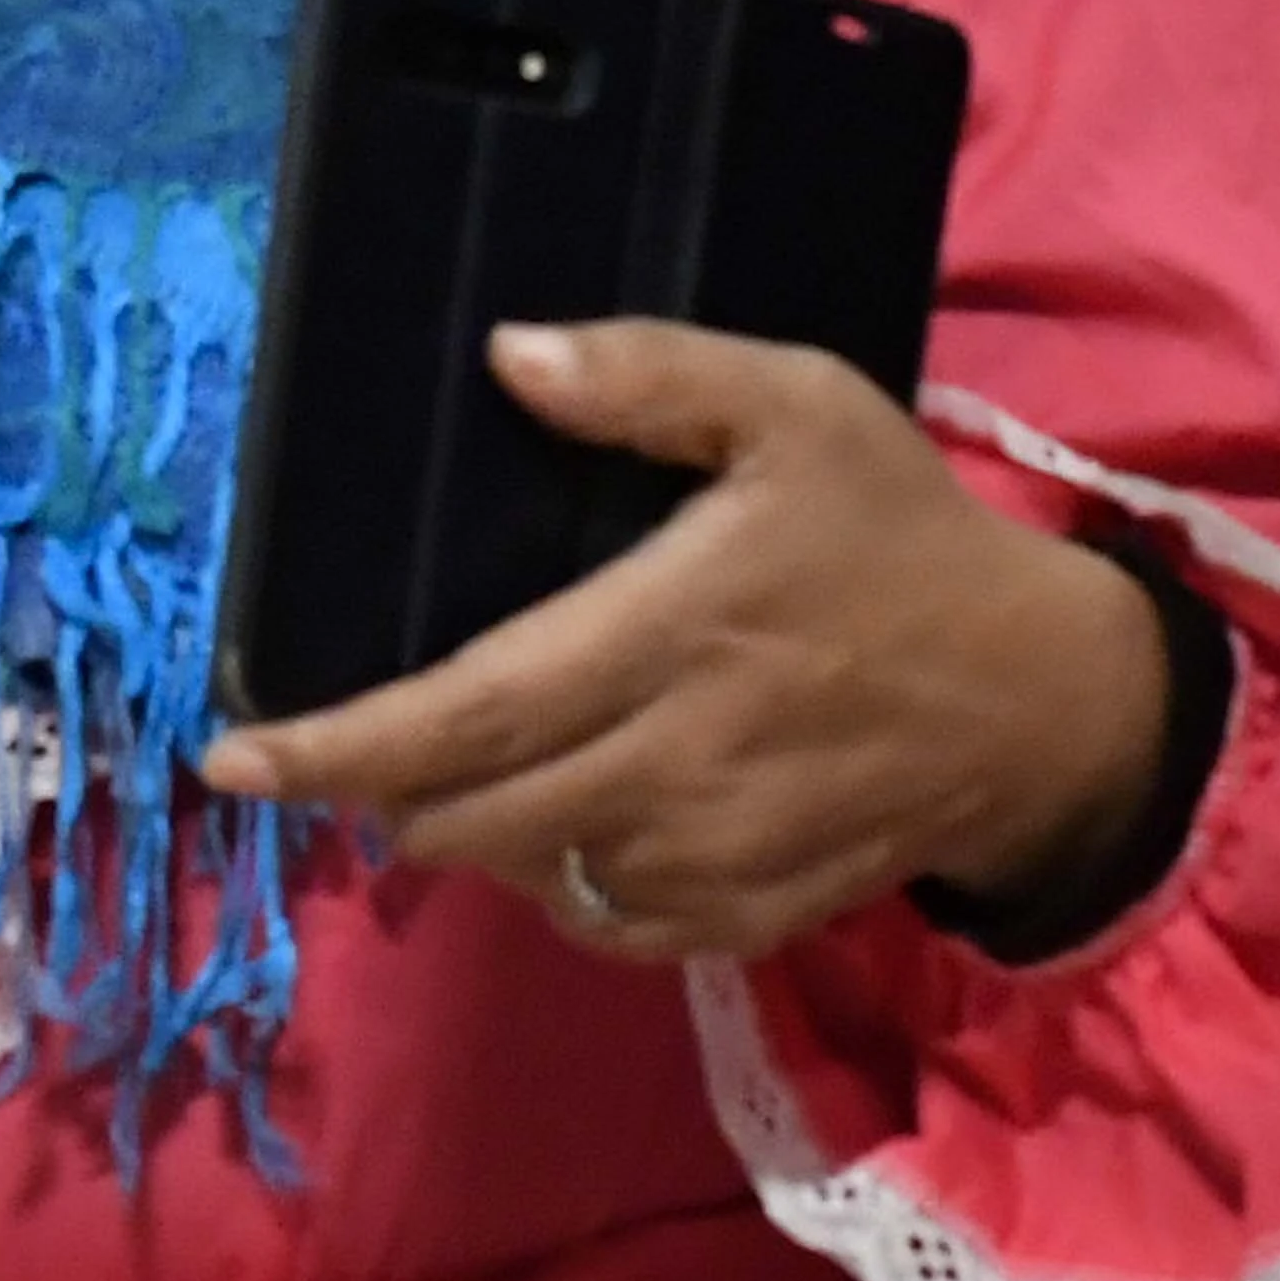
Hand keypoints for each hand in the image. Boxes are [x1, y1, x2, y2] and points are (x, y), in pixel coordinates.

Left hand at [195, 321, 1173, 968]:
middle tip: (360, 736)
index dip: (338, 746)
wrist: (1048, 703)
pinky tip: (566, 815)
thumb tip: (513, 356)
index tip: (232, 755)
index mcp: (674, 634)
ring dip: (466, 828)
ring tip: (470, 760)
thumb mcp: (804, 409)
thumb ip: (657, 377)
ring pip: (521, 873)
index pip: (470, 714)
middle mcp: (680, 765)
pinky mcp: (747, 919)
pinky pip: (600, 924)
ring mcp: (714, 858)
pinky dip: (554, 879)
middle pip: (468, 813)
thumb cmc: (904, 541)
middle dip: (383, 786)